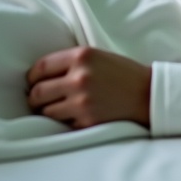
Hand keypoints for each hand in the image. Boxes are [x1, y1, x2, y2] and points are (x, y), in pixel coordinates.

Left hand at [26, 46, 150, 128]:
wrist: (148, 94)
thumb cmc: (123, 74)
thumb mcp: (98, 56)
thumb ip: (72, 62)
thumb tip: (41, 75)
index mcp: (82, 56)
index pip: (40, 67)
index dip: (32, 77)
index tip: (34, 82)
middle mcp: (79, 77)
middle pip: (37, 92)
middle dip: (35, 98)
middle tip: (41, 100)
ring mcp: (82, 101)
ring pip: (46, 112)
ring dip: (48, 112)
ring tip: (59, 109)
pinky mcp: (87, 121)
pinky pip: (62, 125)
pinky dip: (65, 122)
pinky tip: (75, 116)